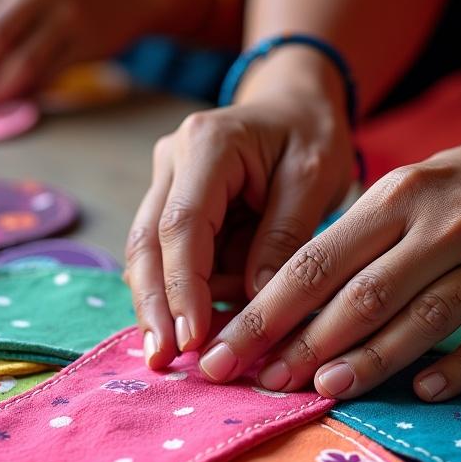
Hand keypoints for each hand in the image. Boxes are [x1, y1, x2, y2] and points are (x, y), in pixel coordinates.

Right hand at [125, 46, 356, 368]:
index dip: (182, 286)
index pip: (182, 224)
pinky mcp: (172, 200)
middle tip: (161, 360)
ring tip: (174, 356)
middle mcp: (173, 159)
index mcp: (208, 145)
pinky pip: (166, 253)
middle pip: (148, 241)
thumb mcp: (313, 177)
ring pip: (147, 251)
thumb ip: (284, 237)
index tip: (191, 339)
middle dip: (153, 305)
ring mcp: (166, 179)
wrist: (295, 101)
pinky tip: (186, 330)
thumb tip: (254, 304)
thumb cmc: (310, 133)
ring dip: (159, 304)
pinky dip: (176, 291)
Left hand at [195, 96, 460, 401]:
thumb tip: (296, 302)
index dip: (269, 308)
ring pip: (420, 318)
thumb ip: (364, 240)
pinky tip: (424, 391)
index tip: (226, 346)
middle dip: (302, 343)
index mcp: (398, 196)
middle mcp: (441, 226)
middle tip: (258, 382)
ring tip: (322, 391)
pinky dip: (457, 366)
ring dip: (369, 360)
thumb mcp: (416, 187)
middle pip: (360, 294)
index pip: (318, 259)